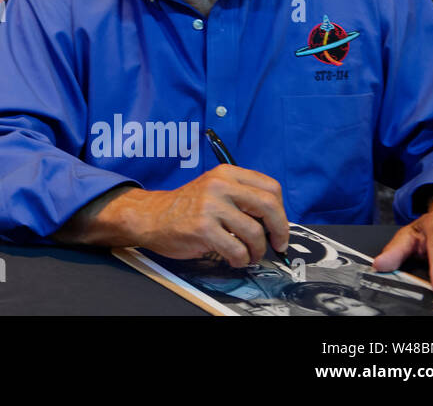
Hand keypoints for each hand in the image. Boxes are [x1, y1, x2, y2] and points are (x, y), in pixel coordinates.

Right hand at [121, 165, 288, 266]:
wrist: (151, 216)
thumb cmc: (187, 208)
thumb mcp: (214, 189)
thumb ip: (241, 196)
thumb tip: (274, 221)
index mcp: (226, 173)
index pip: (270, 187)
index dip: (281, 211)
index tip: (278, 226)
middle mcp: (220, 185)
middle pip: (269, 206)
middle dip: (280, 231)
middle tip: (278, 245)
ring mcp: (211, 206)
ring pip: (254, 232)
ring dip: (257, 251)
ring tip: (248, 255)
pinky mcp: (203, 228)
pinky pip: (237, 249)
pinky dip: (241, 259)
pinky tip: (233, 258)